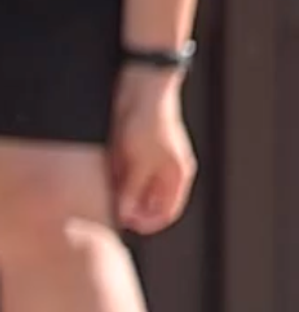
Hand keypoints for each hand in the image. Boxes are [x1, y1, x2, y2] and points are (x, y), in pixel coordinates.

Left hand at [110, 69, 195, 234]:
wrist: (141, 86)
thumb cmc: (147, 122)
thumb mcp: (138, 161)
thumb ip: (132, 190)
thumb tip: (126, 216)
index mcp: (177, 175)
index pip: (167, 212)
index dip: (147, 223)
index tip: (125, 225)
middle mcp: (168, 170)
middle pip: (152, 203)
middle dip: (133, 209)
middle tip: (110, 210)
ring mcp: (154, 159)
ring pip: (138, 189)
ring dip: (124, 193)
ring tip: (108, 189)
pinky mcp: (138, 148)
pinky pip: (128, 172)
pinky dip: (118, 178)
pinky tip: (108, 172)